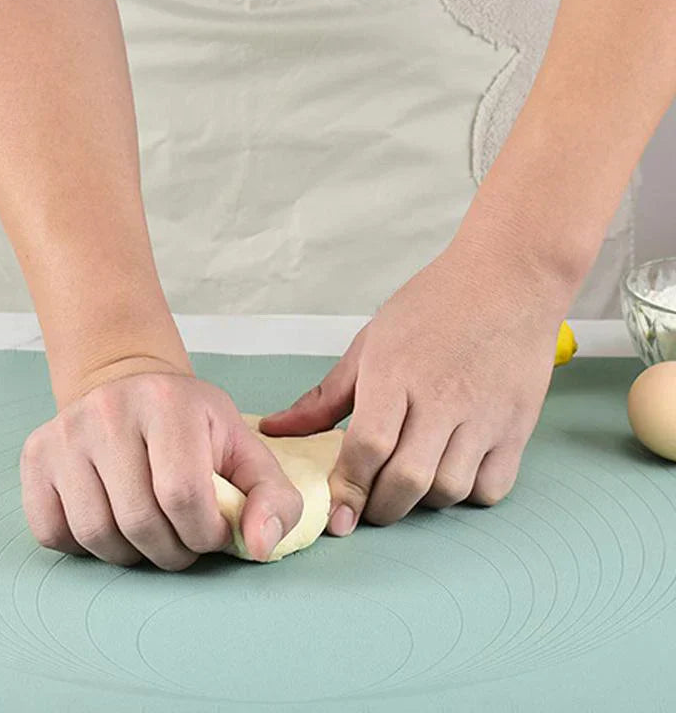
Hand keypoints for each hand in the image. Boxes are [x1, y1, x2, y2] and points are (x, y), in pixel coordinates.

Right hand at [20, 368, 302, 568]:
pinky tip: (113, 522)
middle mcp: (108, 411)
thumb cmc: (192, 423)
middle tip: (185, 539)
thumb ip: (272, 496)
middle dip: (173, 551)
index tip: (213, 531)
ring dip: (132, 554)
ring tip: (153, 534)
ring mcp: (65, 433)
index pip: (183, 495)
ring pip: (96, 535)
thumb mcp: (243, 447)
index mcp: (168, 403)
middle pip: (140, 522)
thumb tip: (259, 547)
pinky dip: (87, 547)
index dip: (205, 533)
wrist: (129, 383)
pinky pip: (53, 532)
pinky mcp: (35, 456)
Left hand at [260, 239, 569, 535]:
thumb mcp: (370, 343)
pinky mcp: (518, 426)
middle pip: (407, 480)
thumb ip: (324, 397)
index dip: (349, 487)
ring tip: (409, 482)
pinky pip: (491, 487)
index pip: (368, 446)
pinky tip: (451, 472)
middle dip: (380, 507)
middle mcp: (441, 398)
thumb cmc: (434, 306)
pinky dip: (467, 494)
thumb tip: (276, 429)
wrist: (509, 279)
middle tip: (370, 505)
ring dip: (421, 501)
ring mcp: (485, 415)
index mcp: (395, 373)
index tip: (339, 514)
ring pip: (449, 490)